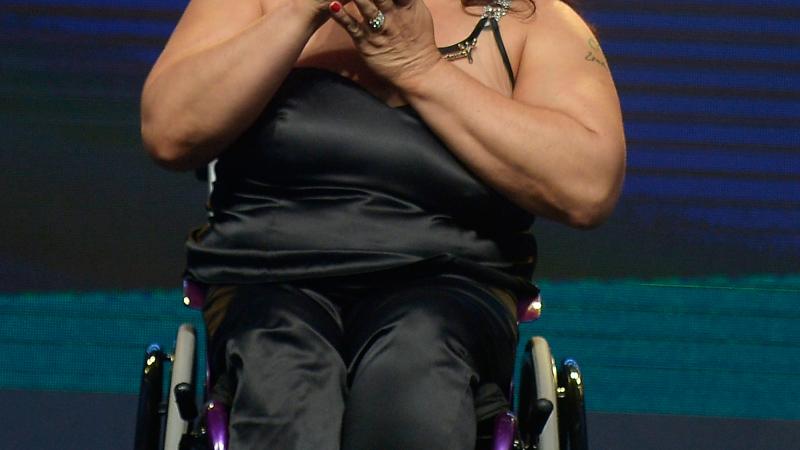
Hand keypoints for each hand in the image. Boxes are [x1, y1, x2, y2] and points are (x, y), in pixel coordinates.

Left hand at [327, 0, 443, 88]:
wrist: (417, 71)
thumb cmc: (419, 41)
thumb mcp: (419, 13)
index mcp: (407, 6)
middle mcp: (393, 15)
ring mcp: (379, 29)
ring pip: (365, 6)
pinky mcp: (367, 43)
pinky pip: (352, 28)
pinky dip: (342, 17)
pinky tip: (333, 5)